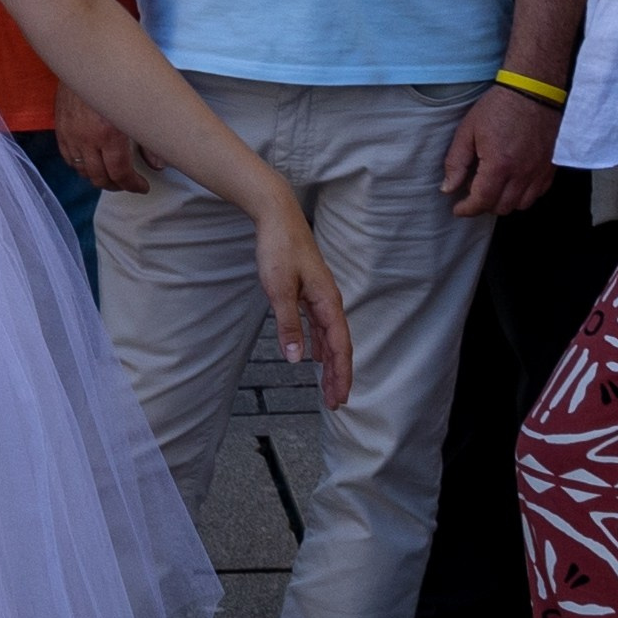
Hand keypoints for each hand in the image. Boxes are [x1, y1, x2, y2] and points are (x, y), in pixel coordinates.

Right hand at [54, 79, 149, 192]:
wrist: (89, 54)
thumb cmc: (119, 76)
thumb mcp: (140, 108)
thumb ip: (151, 140)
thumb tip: (158, 165)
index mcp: (109, 133)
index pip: (119, 173)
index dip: (133, 185)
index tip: (142, 186)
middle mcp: (87, 137)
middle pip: (99, 177)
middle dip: (116, 185)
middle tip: (128, 182)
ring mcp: (71, 133)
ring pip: (81, 170)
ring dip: (97, 177)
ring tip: (111, 174)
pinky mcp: (60, 126)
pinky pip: (67, 157)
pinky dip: (79, 165)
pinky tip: (90, 162)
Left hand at [254, 191, 352, 407]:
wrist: (277, 215)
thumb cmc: (279, 248)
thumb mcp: (278, 289)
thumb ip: (288, 325)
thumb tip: (296, 359)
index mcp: (327, 301)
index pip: (340, 346)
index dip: (341, 374)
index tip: (339, 398)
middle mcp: (329, 300)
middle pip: (339, 345)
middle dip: (339, 375)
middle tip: (336, 403)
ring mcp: (320, 296)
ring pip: (330, 337)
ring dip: (330, 363)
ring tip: (329, 388)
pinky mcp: (309, 291)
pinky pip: (320, 325)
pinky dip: (320, 344)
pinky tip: (315, 356)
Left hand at [442, 83, 559, 217]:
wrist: (534, 89)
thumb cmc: (499, 106)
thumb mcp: (468, 130)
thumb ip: (456, 162)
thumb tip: (448, 188)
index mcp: (499, 165)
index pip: (481, 202)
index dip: (466, 209)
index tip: (458, 208)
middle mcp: (522, 173)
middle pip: (501, 208)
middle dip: (483, 205)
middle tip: (473, 192)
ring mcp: (539, 172)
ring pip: (521, 205)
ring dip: (504, 202)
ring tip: (493, 186)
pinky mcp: (551, 167)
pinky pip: (538, 194)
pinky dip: (524, 195)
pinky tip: (513, 181)